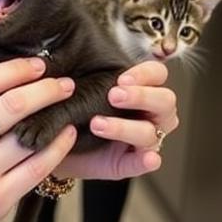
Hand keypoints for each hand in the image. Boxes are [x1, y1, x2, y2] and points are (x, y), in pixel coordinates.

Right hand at [0, 58, 78, 221]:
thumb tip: (9, 87)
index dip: (17, 69)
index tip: (39, 65)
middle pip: (12, 105)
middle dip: (46, 89)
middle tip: (65, 84)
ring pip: (29, 135)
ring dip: (56, 116)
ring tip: (68, 108)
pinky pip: (37, 167)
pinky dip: (58, 147)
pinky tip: (66, 136)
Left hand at [53, 60, 177, 181]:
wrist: (57, 145)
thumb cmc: (74, 111)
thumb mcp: (80, 89)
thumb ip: (84, 73)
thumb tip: (59, 58)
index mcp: (142, 90)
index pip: (157, 75)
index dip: (145, 74)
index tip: (121, 78)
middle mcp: (150, 114)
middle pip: (165, 101)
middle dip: (141, 96)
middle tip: (113, 95)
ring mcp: (144, 140)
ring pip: (150, 132)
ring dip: (125, 127)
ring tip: (97, 124)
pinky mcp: (132, 163)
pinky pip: (145, 163)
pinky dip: (148, 160)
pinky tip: (147, 157)